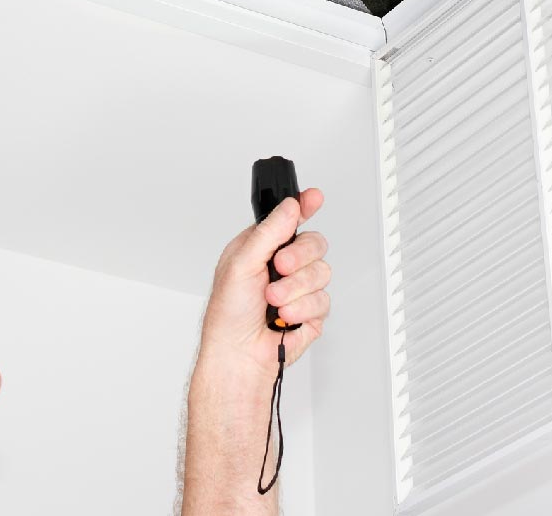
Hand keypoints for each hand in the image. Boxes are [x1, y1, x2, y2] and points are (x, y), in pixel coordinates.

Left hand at [198, 189, 331, 381]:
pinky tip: (284, 317)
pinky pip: (323, 300)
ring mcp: (299, 288)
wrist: (239, 355)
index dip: (305, 206)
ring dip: (295, 289)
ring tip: (273, 301)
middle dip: (299, 257)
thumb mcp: (241, 264)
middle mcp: (283, 265)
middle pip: (315, 243)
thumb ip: (269, 232)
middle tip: (279, 268)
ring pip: (322, 272)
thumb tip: (291, 206)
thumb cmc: (228, 315)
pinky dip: (301, 309)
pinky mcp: (311, 312)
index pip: (290, 220)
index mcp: (263, 248)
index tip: (314, 197)